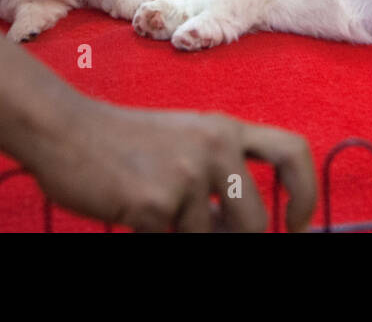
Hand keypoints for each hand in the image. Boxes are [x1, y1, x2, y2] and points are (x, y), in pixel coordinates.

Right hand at [25, 100, 316, 231]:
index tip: (297, 223)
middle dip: (236, 240)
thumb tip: (246, 228)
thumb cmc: (125, 143)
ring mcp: (186, 175)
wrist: (66, 132)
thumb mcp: (185, 143)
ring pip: (211, 240)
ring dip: (184, 236)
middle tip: (207, 232)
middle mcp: (215, 146)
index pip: (293, 152)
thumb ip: (221, 176)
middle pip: (256, 221)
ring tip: (156, 210)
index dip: (306, 193)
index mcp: (226, 129)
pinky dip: (153, 237)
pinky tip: (134, 213)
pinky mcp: (156, 204)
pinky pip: (171, 243)